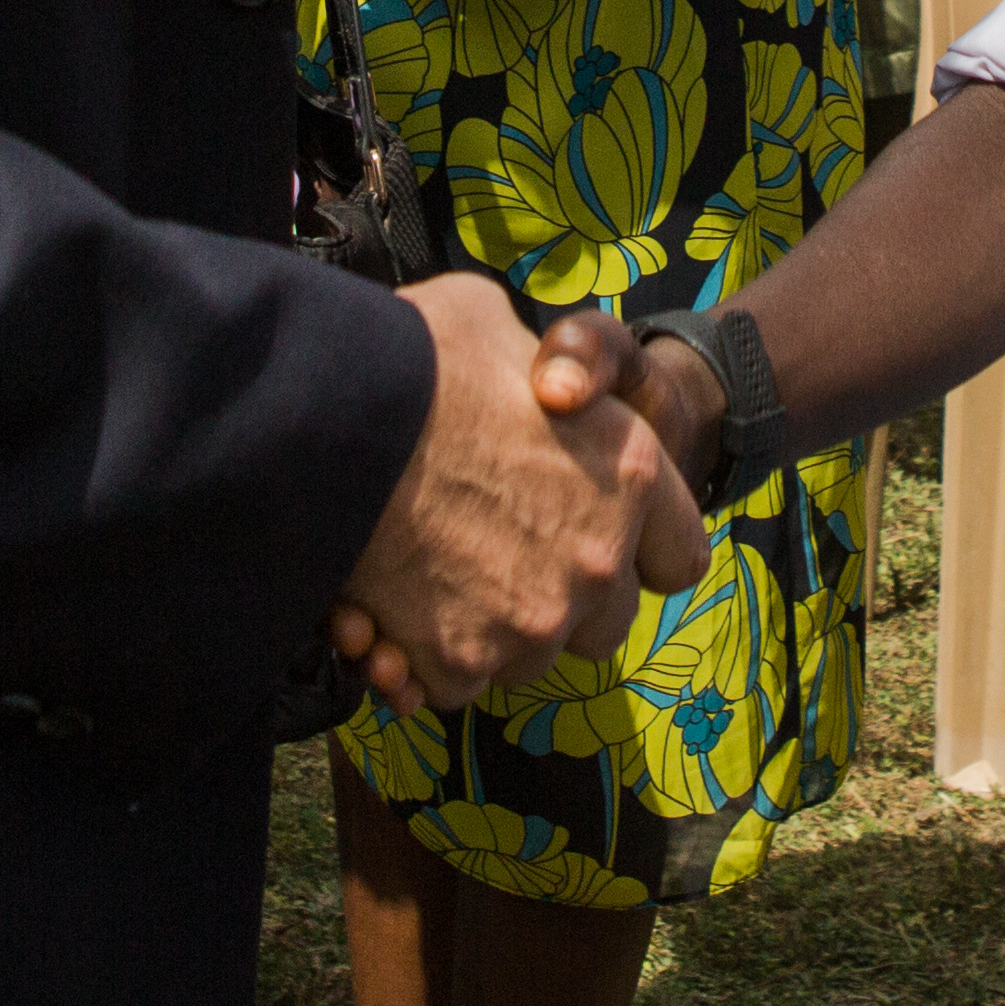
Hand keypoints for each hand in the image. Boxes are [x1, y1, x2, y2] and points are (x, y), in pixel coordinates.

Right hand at [329, 276, 707, 710]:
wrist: (323, 417)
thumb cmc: (414, 356)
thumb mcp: (496, 323)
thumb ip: (537, 368)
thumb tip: (542, 384)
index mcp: (629, 472)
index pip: (681, 557)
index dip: (643, 550)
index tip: (600, 539)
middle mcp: (597, 559)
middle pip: (605, 624)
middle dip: (561, 600)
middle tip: (500, 558)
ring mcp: (532, 620)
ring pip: (529, 656)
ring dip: (490, 630)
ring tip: (432, 577)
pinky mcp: (461, 662)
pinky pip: (456, 682)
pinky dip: (425, 659)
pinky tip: (387, 615)